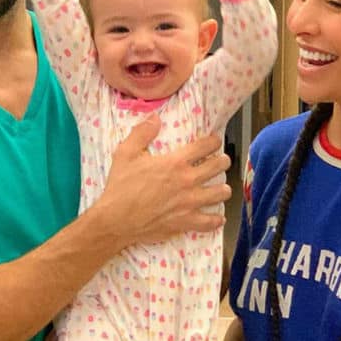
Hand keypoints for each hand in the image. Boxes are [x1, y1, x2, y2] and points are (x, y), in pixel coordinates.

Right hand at [95, 115, 230, 246]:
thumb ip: (142, 132)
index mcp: (175, 163)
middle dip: (222, 161)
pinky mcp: (186, 222)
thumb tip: (155, 117)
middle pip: (218, 167)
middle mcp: (187, 181)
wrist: (116, 220)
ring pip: (220, 193)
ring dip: (223, 189)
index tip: (214, 141)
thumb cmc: (121, 186)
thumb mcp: (126, 153)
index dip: (213, 141)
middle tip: (221, 161)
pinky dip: (216, 219)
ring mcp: (189, 203)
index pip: (204, 146)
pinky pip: (210, 222)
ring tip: (222, 187)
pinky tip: (217, 216)